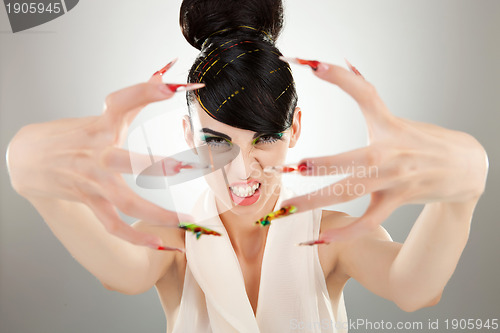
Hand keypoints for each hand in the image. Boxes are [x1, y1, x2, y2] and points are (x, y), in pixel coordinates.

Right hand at [7, 61, 202, 247]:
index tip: (171, 86)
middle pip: (125, 160)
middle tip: (184, 167)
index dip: (145, 92)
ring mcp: (91, 180)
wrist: (27, 157)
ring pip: (125, 202)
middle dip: (155, 165)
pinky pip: (113, 225)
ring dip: (156, 214)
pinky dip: (135, 236)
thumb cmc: (71, 136)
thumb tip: (164, 76)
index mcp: (101, 125)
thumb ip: (135, 99)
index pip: (122, 102)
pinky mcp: (88, 200)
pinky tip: (159, 244)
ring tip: (185, 221)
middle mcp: (97, 153)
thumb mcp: (101, 116)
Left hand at [280, 59, 487, 241]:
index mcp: (389, 125)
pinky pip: (369, 220)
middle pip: (352, 159)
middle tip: (289, 169)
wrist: (466, 166)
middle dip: (320, 166)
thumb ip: (369, 98)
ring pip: (353, 192)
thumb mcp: (397, 119)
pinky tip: (321, 239)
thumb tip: (347, 65)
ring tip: (289, 209)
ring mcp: (395, 178)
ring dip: (318, 201)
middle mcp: (391, 152)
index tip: (314, 66)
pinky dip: (346, 232)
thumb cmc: (424, 141)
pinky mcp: (399, 200)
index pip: (366, 94)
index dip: (342, 78)